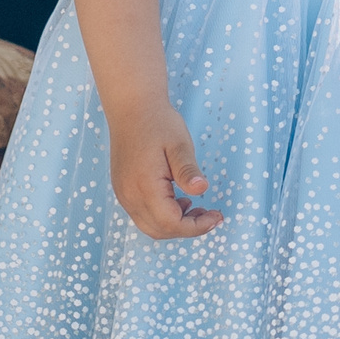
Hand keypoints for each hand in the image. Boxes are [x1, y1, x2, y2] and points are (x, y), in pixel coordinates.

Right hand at [108, 97, 220, 239]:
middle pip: (160, 230)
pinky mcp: (123, 190)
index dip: (196, 227)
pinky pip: (143, 214)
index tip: (216, 217)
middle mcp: (129, 196)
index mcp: (144, 186)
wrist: (131, 107)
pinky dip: (162, 215)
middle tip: (210, 215)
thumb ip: (188, 170)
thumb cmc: (158, 123)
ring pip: (150, 226)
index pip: (171, 223)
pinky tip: (178, 199)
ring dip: (175, 224)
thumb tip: (202, 189)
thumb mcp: (179, 144)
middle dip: (187, 228)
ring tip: (196, 206)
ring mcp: (123, 194)